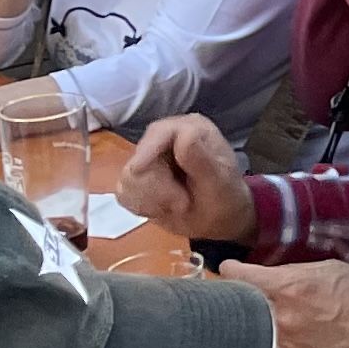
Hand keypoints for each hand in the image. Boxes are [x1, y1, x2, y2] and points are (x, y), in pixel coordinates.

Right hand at [122, 113, 260, 242]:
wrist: (218, 219)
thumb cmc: (225, 197)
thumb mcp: (219, 181)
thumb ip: (201, 159)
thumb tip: (184, 135)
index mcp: (190, 127)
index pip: (158, 133)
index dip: (148, 155)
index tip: (144, 176)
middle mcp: (166, 135)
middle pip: (139, 160)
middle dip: (158, 188)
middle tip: (182, 204)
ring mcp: (149, 156)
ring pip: (128, 179)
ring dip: (151, 200)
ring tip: (176, 206)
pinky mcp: (137, 177)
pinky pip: (123, 193)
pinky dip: (141, 206)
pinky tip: (161, 209)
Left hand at [221, 256, 348, 347]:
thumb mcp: (326, 268)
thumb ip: (291, 273)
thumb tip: (270, 276)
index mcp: (285, 287)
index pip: (237, 276)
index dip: (231, 270)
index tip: (228, 270)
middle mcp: (279, 317)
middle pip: (240, 305)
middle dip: (245, 298)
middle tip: (254, 293)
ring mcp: (283, 344)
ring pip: (257, 329)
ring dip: (265, 321)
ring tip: (287, 315)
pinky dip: (281, 340)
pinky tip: (300, 333)